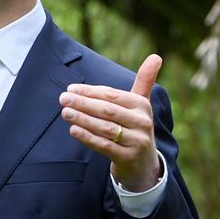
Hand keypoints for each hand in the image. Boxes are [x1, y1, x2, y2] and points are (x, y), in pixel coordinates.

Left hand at [59, 54, 162, 191]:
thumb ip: (145, 80)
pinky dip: (88, 137)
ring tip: (65, 112)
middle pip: (107, 110)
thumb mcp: (141, 104)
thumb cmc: (136, 127)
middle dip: (83, 103)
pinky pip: (104, 146)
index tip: (70, 88)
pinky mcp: (128, 158)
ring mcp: (136, 141)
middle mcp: (142, 122)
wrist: (144, 164)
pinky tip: (73, 130)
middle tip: (63, 98)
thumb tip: (156, 56)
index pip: (112, 95)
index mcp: (142, 105)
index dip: (90, 91)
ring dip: (82, 119)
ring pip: (105, 127)